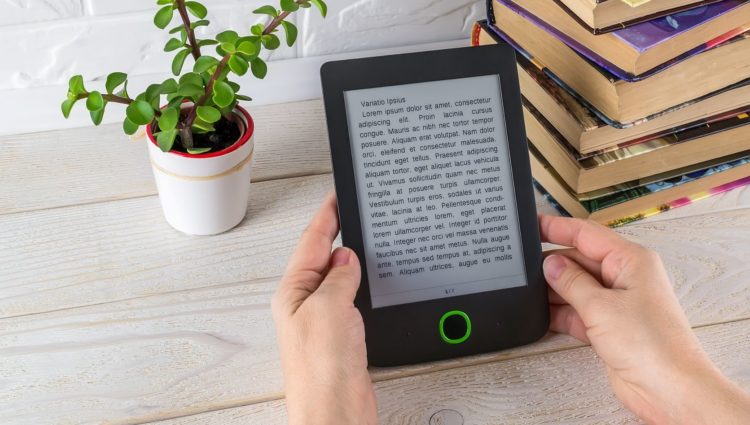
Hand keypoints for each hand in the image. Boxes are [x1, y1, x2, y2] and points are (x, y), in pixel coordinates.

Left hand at [272, 192, 376, 424]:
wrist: (335, 413)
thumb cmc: (321, 371)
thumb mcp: (329, 308)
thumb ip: (338, 277)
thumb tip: (345, 257)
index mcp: (293, 292)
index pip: (311, 242)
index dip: (326, 217)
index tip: (337, 196)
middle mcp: (305, 305)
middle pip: (321, 257)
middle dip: (335, 232)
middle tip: (348, 207)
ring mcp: (323, 321)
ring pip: (336, 278)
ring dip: (347, 258)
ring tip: (357, 235)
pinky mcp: (341, 336)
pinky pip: (349, 299)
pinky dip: (359, 284)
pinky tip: (365, 279)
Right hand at [540, 215, 749, 423]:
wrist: (669, 389)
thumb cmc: (652, 345)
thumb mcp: (600, 306)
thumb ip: (571, 282)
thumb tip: (551, 264)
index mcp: (631, 261)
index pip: (587, 234)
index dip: (557, 227)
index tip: (534, 224)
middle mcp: (625, 278)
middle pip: (580, 260)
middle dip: (553, 264)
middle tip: (524, 266)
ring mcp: (617, 303)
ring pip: (577, 287)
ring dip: (555, 290)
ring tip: (528, 291)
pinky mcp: (610, 327)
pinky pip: (578, 311)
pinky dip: (560, 313)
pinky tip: (542, 314)